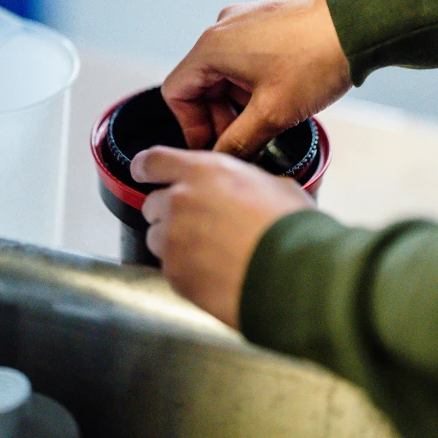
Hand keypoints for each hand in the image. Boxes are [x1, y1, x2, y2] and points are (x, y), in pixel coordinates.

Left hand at [131, 146, 313, 327]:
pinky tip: (214, 271)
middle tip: (199, 222)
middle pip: (152, 203)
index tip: (144, 172)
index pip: (153, 161)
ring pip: (157, 237)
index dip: (146, 167)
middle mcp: (179, 201)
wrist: (293, 276)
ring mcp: (173, 240)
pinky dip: (186, 269)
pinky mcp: (175, 275)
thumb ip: (242, 181)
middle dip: (169, 211)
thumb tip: (246, 187)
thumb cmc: (290, 229)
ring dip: (175, 241)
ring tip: (210, 251)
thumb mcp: (273, 184)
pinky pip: (170, 267)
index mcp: (202, 171)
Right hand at [161, 0, 350, 159]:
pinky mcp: (266, 21)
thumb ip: (239, 141)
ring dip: (237, 103)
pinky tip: (278, 99)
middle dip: (218, 117)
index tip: (214, 146)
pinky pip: (245, 58)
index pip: (177, 92)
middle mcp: (223, 28)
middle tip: (244, 142)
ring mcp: (245, 21)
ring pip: (224, 73)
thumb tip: (223, 159)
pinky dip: (252, 84)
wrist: (361, 22)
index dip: (191, 126)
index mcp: (212, 47)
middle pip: (201, 83)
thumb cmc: (317, 59)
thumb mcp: (273, 112)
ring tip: (267, 122)